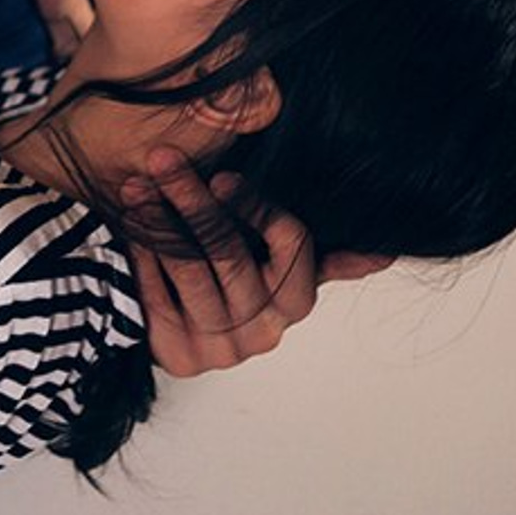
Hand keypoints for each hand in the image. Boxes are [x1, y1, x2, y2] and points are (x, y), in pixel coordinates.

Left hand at [122, 148, 319, 376]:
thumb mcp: (273, 265)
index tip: (221, 174)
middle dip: (192, 198)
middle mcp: (264, 331)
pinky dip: (142, 252)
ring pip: (190, 269)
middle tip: (163, 158)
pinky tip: (131, 221)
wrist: (176, 331)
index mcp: (295, 301)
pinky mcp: (179, 356)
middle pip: (231, 252)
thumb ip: (323, 255)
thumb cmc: (229, 279)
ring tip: (137, 184)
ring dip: (160, 219)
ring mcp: (221, 347)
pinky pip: (157, 291)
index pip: (291, 242)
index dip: (255, 205)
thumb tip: (384, 256)